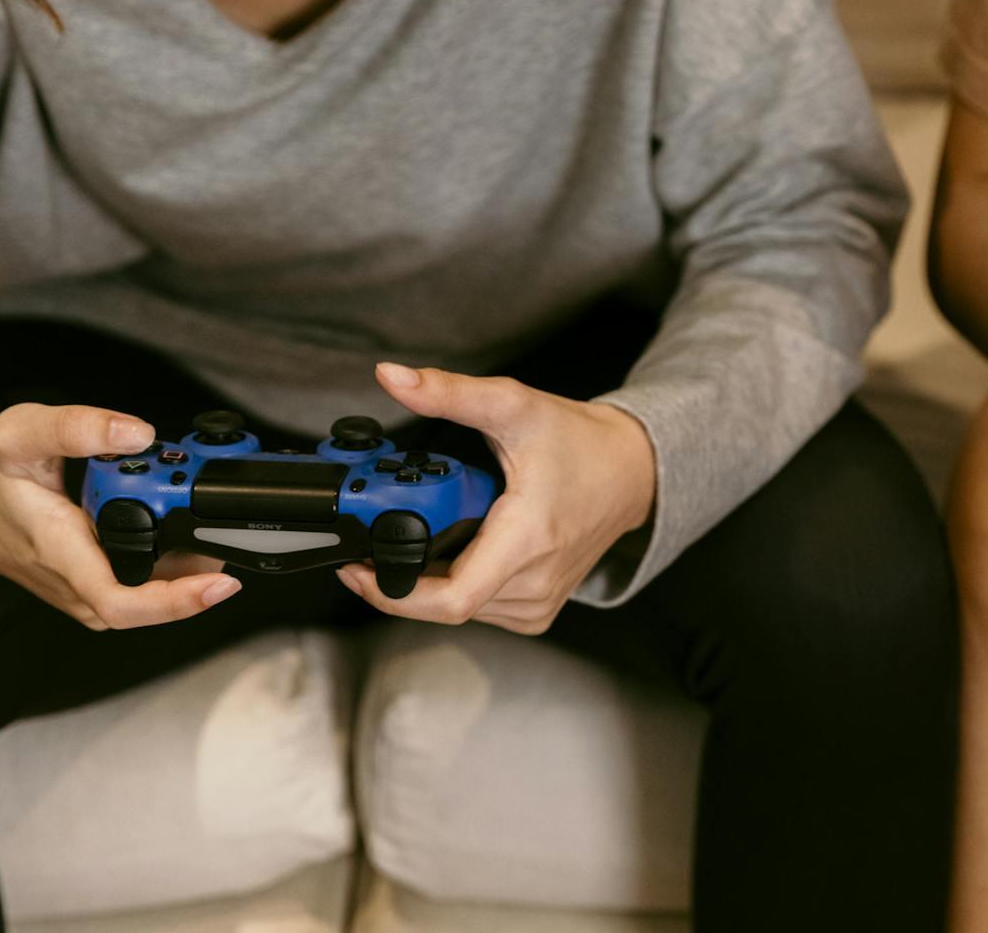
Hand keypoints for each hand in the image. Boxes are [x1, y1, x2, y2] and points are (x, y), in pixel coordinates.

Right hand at [0, 406, 238, 629]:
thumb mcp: (23, 432)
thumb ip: (79, 427)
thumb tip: (137, 433)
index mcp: (59, 553)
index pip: (121, 602)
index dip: (176, 602)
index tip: (220, 584)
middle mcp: (75, 585)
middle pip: (148, 604)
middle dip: (197, 569)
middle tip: (223, 527)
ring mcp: (83, 591)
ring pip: (147, 596)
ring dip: (185, 567)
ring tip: (208, 524)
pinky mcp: (90, 587)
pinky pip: (138, 588)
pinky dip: (169, 566)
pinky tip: (186, 533)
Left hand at [334, 363, 657, 632]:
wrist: (631, 473)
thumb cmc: (579, 443)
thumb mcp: (513, 405)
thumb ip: (449, 392)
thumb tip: (392, 376)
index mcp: (527, 540)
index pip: (451, 600)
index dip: (391, 592)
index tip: (356, 566)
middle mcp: (533, 584)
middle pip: (441, 602)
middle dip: (401, 568)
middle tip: (385, 525)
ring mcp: (536, 604)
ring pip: (455, 608)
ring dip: (428, 574)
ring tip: (432, 525)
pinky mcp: (535, 612)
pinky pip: (477, 609)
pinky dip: (455, 582)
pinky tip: (459, 546)